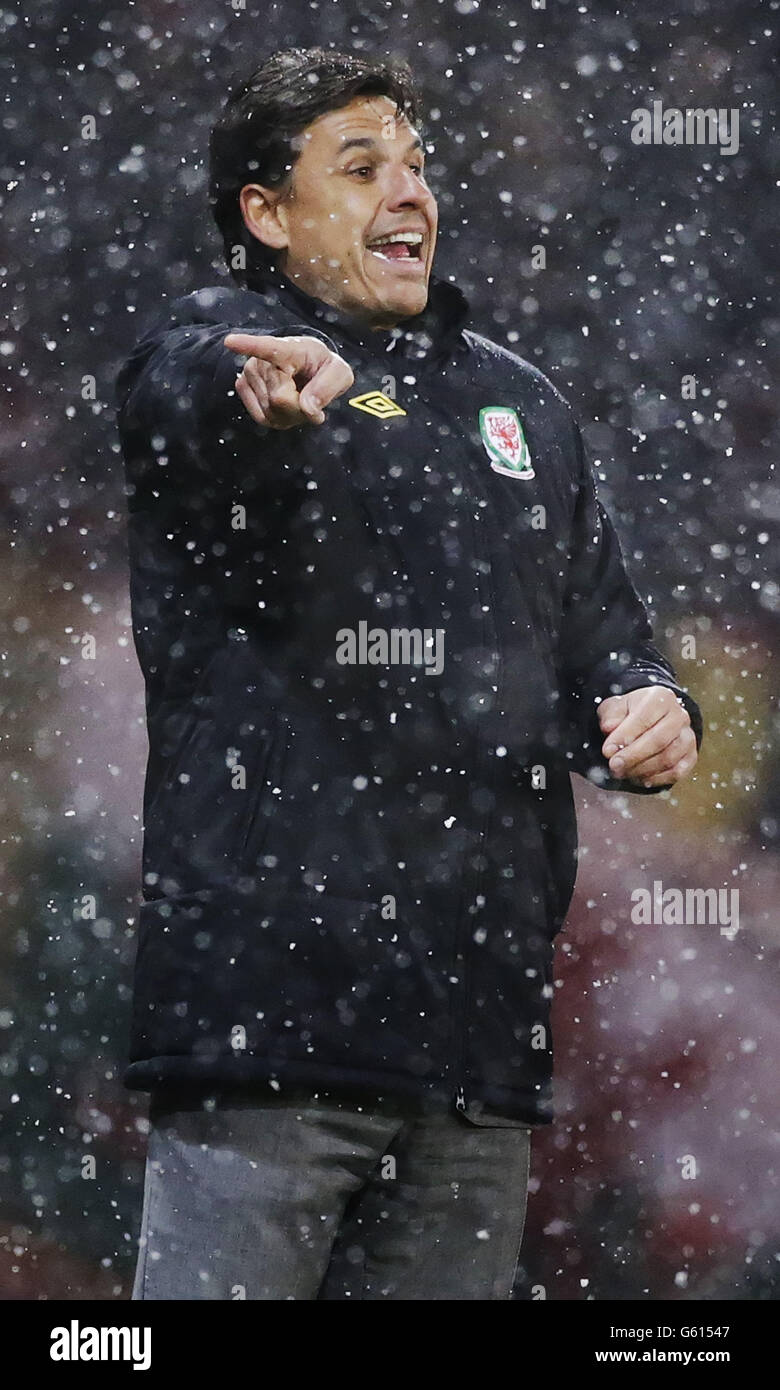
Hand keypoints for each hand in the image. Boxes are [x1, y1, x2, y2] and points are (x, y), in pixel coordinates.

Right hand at [223, 333, 354, 429]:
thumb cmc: (322, 368)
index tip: (230, 341)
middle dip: (300, 409)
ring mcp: (250, 372)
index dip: (248, 345)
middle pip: (281, 400)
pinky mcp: (243, 387)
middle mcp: (264, 359)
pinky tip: (284, 406)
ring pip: (271, 412)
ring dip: (290, 415)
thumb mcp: (340, 374)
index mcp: (290, 349)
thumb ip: (329, 387)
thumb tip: (307, 407)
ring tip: (296, 397)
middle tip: (310, 397)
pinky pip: (262, 418)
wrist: (306, 368)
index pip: (268, 348)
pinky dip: (278, 419)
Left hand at [598, 686, 697, 787]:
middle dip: (633, 756)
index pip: (643, 718)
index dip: (624, 736)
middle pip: (658, 740)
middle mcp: (679, 715)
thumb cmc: (630, 713)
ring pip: (668, 758)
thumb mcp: (615, 707)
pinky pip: (677, 772)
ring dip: (642, 769)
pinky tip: (639, 778)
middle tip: (614, 765)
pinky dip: (656, 779)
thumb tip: (609, 728)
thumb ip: (611, 716)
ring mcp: (688, 736)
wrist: (650, 718)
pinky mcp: (691, 755)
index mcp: (660, 698)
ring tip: (623, 772)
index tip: (608, 750)